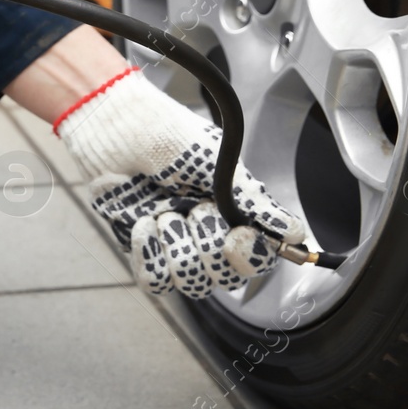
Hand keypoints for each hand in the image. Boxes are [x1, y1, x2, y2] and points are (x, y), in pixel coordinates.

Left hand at [57, 69, 305, 296]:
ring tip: (162, 213)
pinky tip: (143, 224)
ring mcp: (174, 243)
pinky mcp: (142, 247)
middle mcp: (206, 232)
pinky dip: (150, 256)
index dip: (251, 256)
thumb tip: (294, 232)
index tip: (237, 235)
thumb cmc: (165, 131)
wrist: (114, 125)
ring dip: (177, 247)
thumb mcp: (216, 160)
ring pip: (192, 283)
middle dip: (209, 246)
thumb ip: (253, 201)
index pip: (257, 259)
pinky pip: (155, 281)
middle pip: (226, 278)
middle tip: (194, 209)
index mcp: (232, 212)